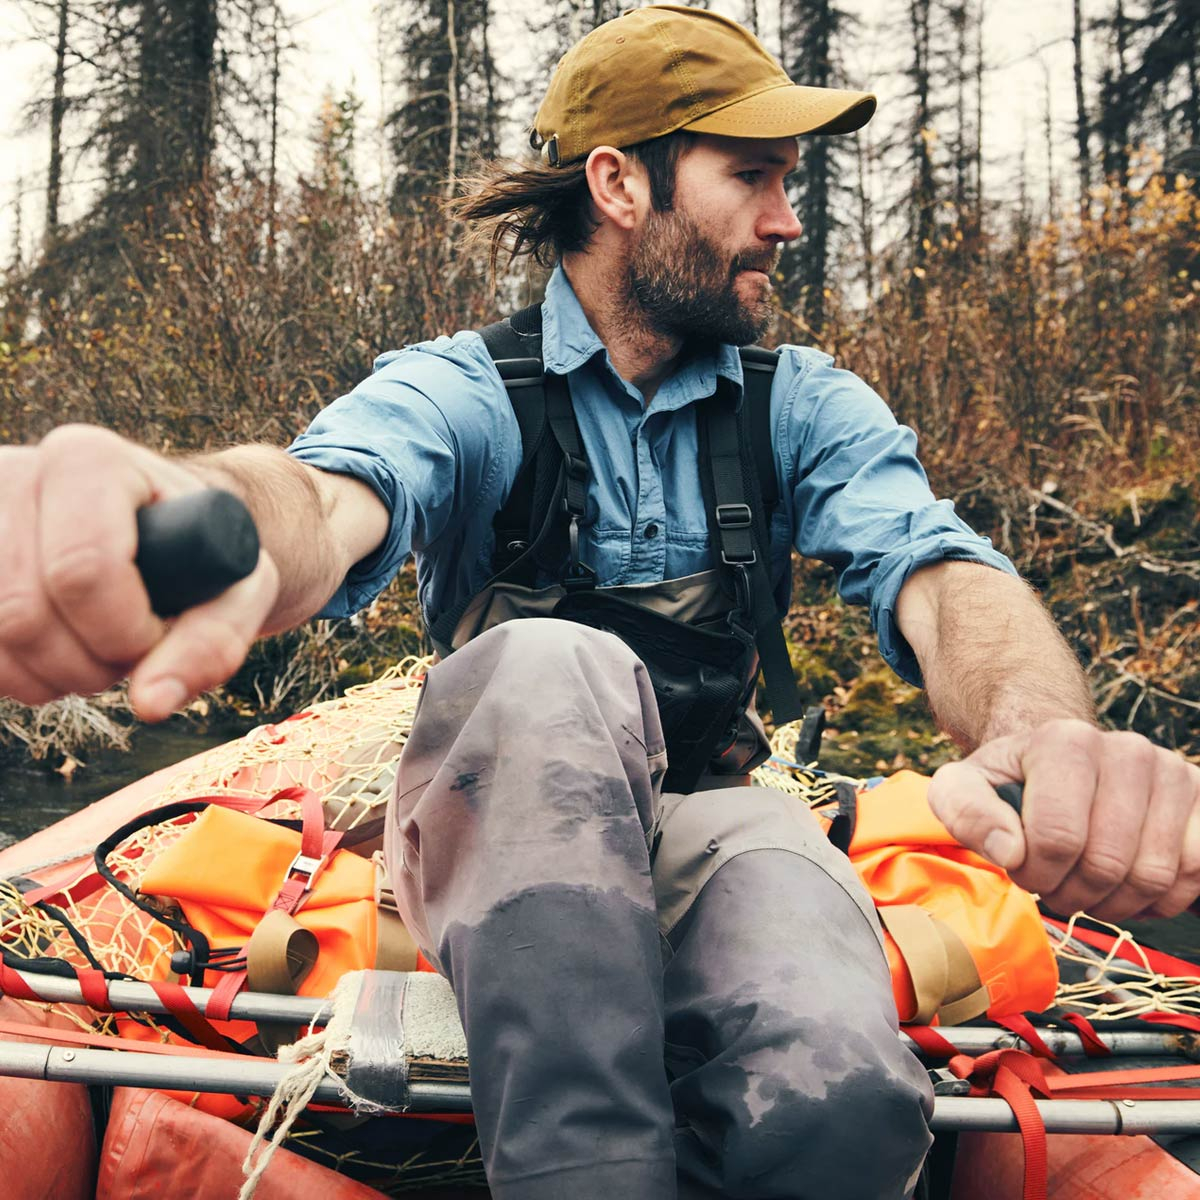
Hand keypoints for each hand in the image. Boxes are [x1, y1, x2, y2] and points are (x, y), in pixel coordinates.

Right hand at [0, 424, 278, 720]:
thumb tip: (152, 702)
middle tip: (134, 651)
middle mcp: (14, 473)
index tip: (159, 632)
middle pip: (25, 613)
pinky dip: (21, 676)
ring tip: (101, 650)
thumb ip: (214, 640)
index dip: (125, 632)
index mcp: (89, 459)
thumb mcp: (240, 586)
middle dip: (91, 663)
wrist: (166, 534)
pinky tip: (59, 653)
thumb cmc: (206, 555)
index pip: (83, 570)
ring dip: (55, 676)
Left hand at [928, 718, 1199, 921]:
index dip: (1035, 873)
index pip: (1057, 838)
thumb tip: (1010, 850)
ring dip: (1113, 903)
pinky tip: (1125, 887)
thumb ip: (966, 812)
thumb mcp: (962, 789)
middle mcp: (1127, 749)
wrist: (1060, 766)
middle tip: (1053, 885)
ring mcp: (1173, 773)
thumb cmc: (1009, 784)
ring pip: (1152, 876)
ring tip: (1085, 887)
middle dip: (1072, 893)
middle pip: (1106, 862)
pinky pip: (1193, 875)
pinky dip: (1158, 900)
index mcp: (1065, 741)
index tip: (1021, 867)